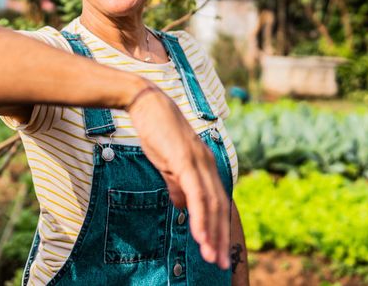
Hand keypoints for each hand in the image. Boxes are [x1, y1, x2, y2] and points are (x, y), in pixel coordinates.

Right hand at [125, 85, 229, 268]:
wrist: (146, 103)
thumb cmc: (156, 131)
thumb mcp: (168, 163)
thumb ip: (177, 184)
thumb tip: (183, 207)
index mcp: (205, 166)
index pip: (218, 203)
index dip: (220, 229)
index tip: (219, 252)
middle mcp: (208, 164)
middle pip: (221, 208)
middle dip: (221, 238)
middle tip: (221, 264)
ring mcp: (199, 162)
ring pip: (211, 205)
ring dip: (212, 233)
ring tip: (211, 257)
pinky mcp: (186, 160)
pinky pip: (196, 194)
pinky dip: (200, 217)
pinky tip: (199, 235)